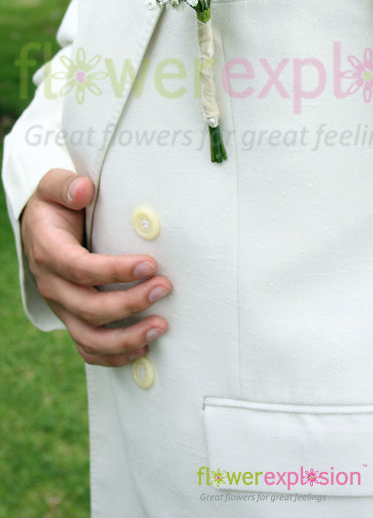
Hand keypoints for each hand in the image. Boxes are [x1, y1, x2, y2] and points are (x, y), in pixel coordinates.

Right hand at [20, 168, 171, 366]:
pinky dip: (113, 355)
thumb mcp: (54, 186)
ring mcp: (62, 306)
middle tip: (165, 288)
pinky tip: (142, 349)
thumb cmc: (55, 205)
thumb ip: (65, 185)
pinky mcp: (72, 318)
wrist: (39, 227)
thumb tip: (84, 189)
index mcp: (49, 252)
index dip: (114, 271)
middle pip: (88, 307)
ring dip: (125, 338)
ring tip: (160, 327)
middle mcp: (53, 285)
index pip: (80, 268)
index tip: (149, 265)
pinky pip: (88, 347)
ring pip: (89, 336)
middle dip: (129, 302)